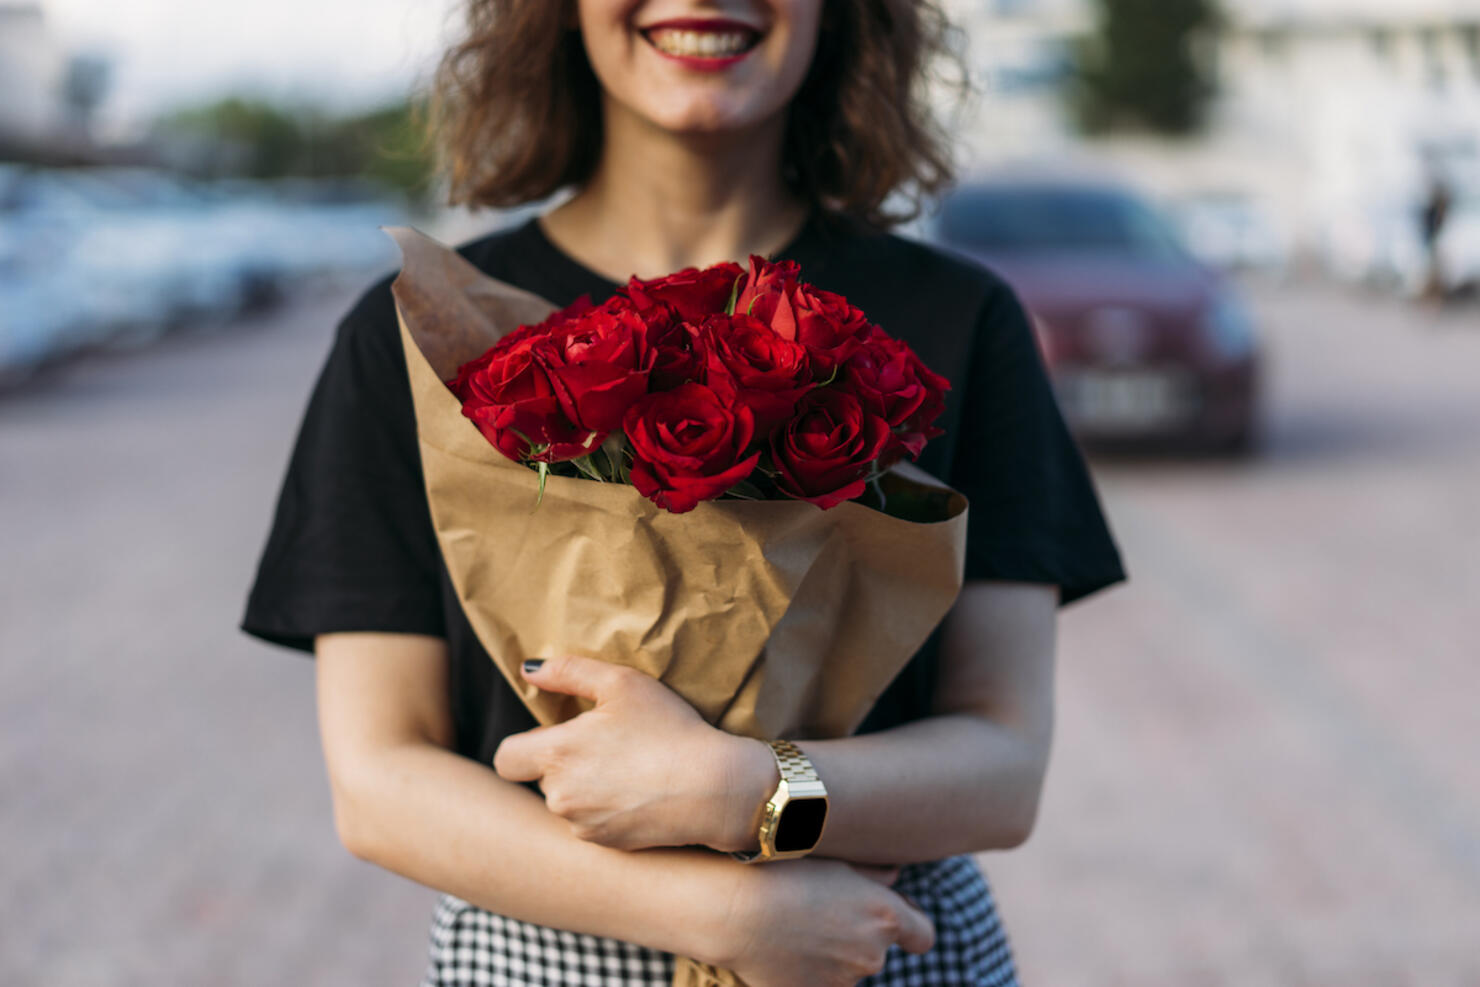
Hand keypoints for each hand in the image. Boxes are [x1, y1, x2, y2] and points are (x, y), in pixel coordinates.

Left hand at [493, 655, 773, 851]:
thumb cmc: (669, 728)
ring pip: (566, 803)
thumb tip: (527, 669)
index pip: (505, 758)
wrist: (714, 788)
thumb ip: (567, 671)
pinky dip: (605, 809)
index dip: (522, 746)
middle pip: (540, 779)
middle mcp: (559, 796)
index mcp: (556, 754)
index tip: (553, 736)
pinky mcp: (606, 845)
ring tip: (627, 769)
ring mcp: (582, 825)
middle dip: (562, 764)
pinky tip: (638, 793)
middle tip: (606, 746)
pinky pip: (590, 824)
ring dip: (583, 788)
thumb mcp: (621, 684)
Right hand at [714, 858, 935, 985]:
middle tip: (823, 912)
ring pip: (846, 968)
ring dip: (832, 953)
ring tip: (796, 927)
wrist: (735, 910)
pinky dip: (808, 969)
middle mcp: (872, 955)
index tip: (895, 920)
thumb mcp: (838, 861)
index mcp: (885, 918)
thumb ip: (877, 874)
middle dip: (858, 935)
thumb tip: (894, 879)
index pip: (923, 936)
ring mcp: (843, 981)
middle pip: (878, 950)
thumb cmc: (787, 873)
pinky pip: (819, 982)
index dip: (911, 928)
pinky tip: (783, 947)